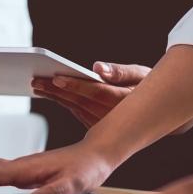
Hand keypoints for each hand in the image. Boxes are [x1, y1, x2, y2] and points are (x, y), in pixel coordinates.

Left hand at [32, 62, 148, 128]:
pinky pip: (75, 112)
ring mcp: (103, 123)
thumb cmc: (149, 86)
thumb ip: (121, 71)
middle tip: (35, 80)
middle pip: (79, 101)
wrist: (156, 112)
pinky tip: (48, 92)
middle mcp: (112, 115)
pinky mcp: (96, 125)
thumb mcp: (142, 74)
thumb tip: (98, 68)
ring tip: (37, 84)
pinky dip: (62, 102)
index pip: (95, 92)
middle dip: (55, 90)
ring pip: (74, 107)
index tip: (56, 77)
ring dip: (55, 96)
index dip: (75, 85)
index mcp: (123, 100)